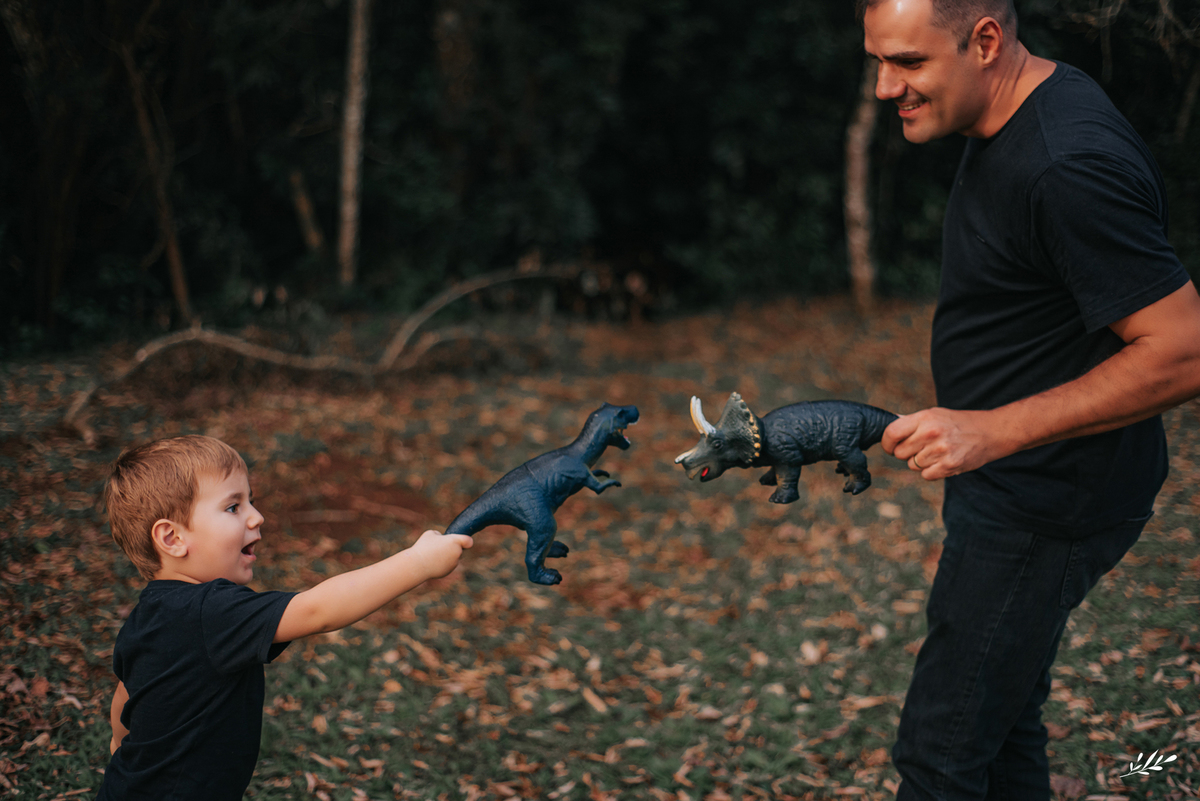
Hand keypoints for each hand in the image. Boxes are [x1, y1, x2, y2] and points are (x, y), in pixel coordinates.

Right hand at [409, 529, 472, 579]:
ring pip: (453, 558)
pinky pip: (447, 565)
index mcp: (455, 541)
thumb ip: (439, 535)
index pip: (468, 541)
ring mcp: (454, 564)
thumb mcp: (430, 534)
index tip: (463, 541)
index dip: (466, 541)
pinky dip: (442, 564)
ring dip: (447, 556)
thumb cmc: (423, 546)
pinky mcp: (448, 571)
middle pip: (459, 549)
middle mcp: (457, 553)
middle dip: (452, 548)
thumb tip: (441, 538)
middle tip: (439, 546)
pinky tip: (432, 562)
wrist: (417, 564)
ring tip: (433, 554)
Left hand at [881, 407, 1014, 479]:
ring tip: (937, 452)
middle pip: (900, 453)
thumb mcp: (935, 414)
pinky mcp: (949, 465)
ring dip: (921, 462)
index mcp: (925, 418)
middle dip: (906, 453)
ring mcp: (940, 450)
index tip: (890, 446)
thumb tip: (886, 426)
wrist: (990, 433)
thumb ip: (911, 422)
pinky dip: (931, 471)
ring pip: (912, 465)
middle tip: (920, 448)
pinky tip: (943, 461)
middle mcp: (931, 433)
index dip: (887, 443)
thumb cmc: (958, 423)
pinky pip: (926, 475)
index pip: (891, 433)